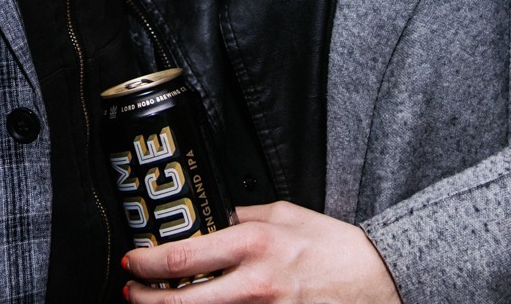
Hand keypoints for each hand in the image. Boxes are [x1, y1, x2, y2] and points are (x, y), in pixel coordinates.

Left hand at [122, 202, 401, 303]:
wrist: (378, 280)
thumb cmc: (333, 247)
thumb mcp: (284, 214)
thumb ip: (243, 216)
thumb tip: (208, 217)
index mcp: (254, 244)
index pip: (185, 256)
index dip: (148, 263)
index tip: (133, 262)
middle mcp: (255, 284)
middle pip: (183, 302)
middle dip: (147, 299)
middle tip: (132, 293)